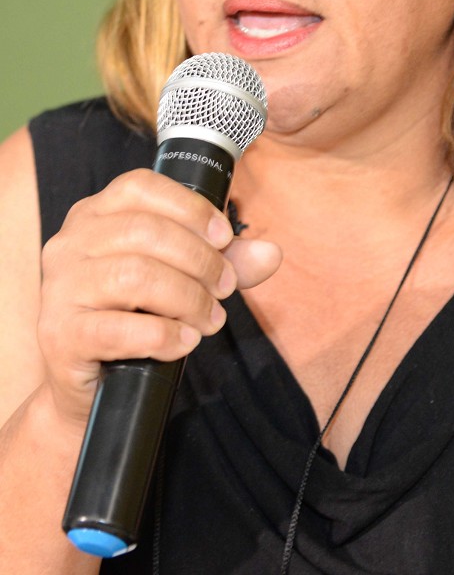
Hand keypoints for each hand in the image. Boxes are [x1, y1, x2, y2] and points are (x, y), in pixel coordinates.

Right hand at [37, 169, 280, 426]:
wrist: (92, 386)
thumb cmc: (138, 318)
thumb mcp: (185, 279)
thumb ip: (227, 262)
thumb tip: (272, 253)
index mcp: (95, 214)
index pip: (140, 187)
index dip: (190, 208)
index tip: (225, 238)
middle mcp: (70, 244)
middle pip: (144, 231)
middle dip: (200, 260)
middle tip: (226, 287)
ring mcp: (59, 289)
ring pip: (134, 275)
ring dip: (187, 298)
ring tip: (210, 318)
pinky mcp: (60, 335)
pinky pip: (119, 329)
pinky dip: (164, 335)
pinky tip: (184, 342)